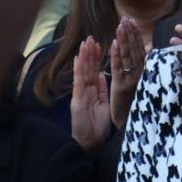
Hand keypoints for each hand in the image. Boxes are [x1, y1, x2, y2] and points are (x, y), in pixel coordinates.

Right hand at [70, 36, 110, 151]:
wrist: (89, 144)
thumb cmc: (97, 128)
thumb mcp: (104, 106)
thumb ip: (102, 91)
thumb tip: (102, 75)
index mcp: (94, 92)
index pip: (95, 71)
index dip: (97, 59)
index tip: (100, 45)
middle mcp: (85, 91)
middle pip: (88, 69)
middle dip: (90, 54)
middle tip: (91, 38)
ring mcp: (80, 95)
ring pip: (82, 73)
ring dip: (84, 57)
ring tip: (85, 43)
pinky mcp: (77, 102)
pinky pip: (79, 84)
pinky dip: (78, 71)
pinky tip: (79, 60)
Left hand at [109, 18, 147, 128]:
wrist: (130, 125)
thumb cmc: (136, 105)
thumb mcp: (143, 84)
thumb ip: (145, 66)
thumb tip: (148, 49)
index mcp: (145, 73)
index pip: (139, 50)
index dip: (135, 35)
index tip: (132, 22)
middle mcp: (141, 75)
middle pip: (135, 50)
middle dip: (130, 34)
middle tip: (127, 18)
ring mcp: (132, 80)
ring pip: (128, 56)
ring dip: (124, 40)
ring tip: (121, 25)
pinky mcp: (122, 87)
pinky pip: (119, 68)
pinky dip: (116, 55)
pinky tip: (114, 43)